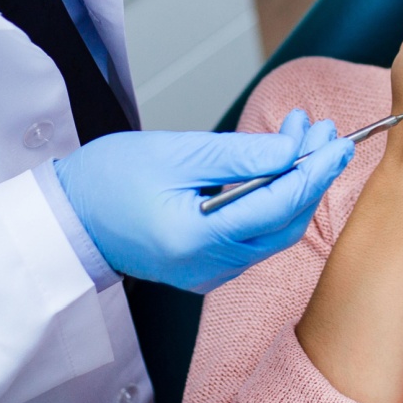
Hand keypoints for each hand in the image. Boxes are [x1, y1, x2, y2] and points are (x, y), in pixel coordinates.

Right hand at [53, 112, 353, 292]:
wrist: (67, 216)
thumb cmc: (107, 180)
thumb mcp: (177, 153)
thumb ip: (240, 154)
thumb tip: (293, 150)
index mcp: (194, 239)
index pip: (277, 205)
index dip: (314, 170)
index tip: (335, 139)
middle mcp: (206, 266)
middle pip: (284, 222)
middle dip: (311, 174)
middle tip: (324, 130)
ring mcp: (207, 273)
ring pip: (274, 231)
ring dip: (295, 183)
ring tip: (302, 136)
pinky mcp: (206, 267)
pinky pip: (255, 236)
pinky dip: (273, 200)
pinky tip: (277, 164)